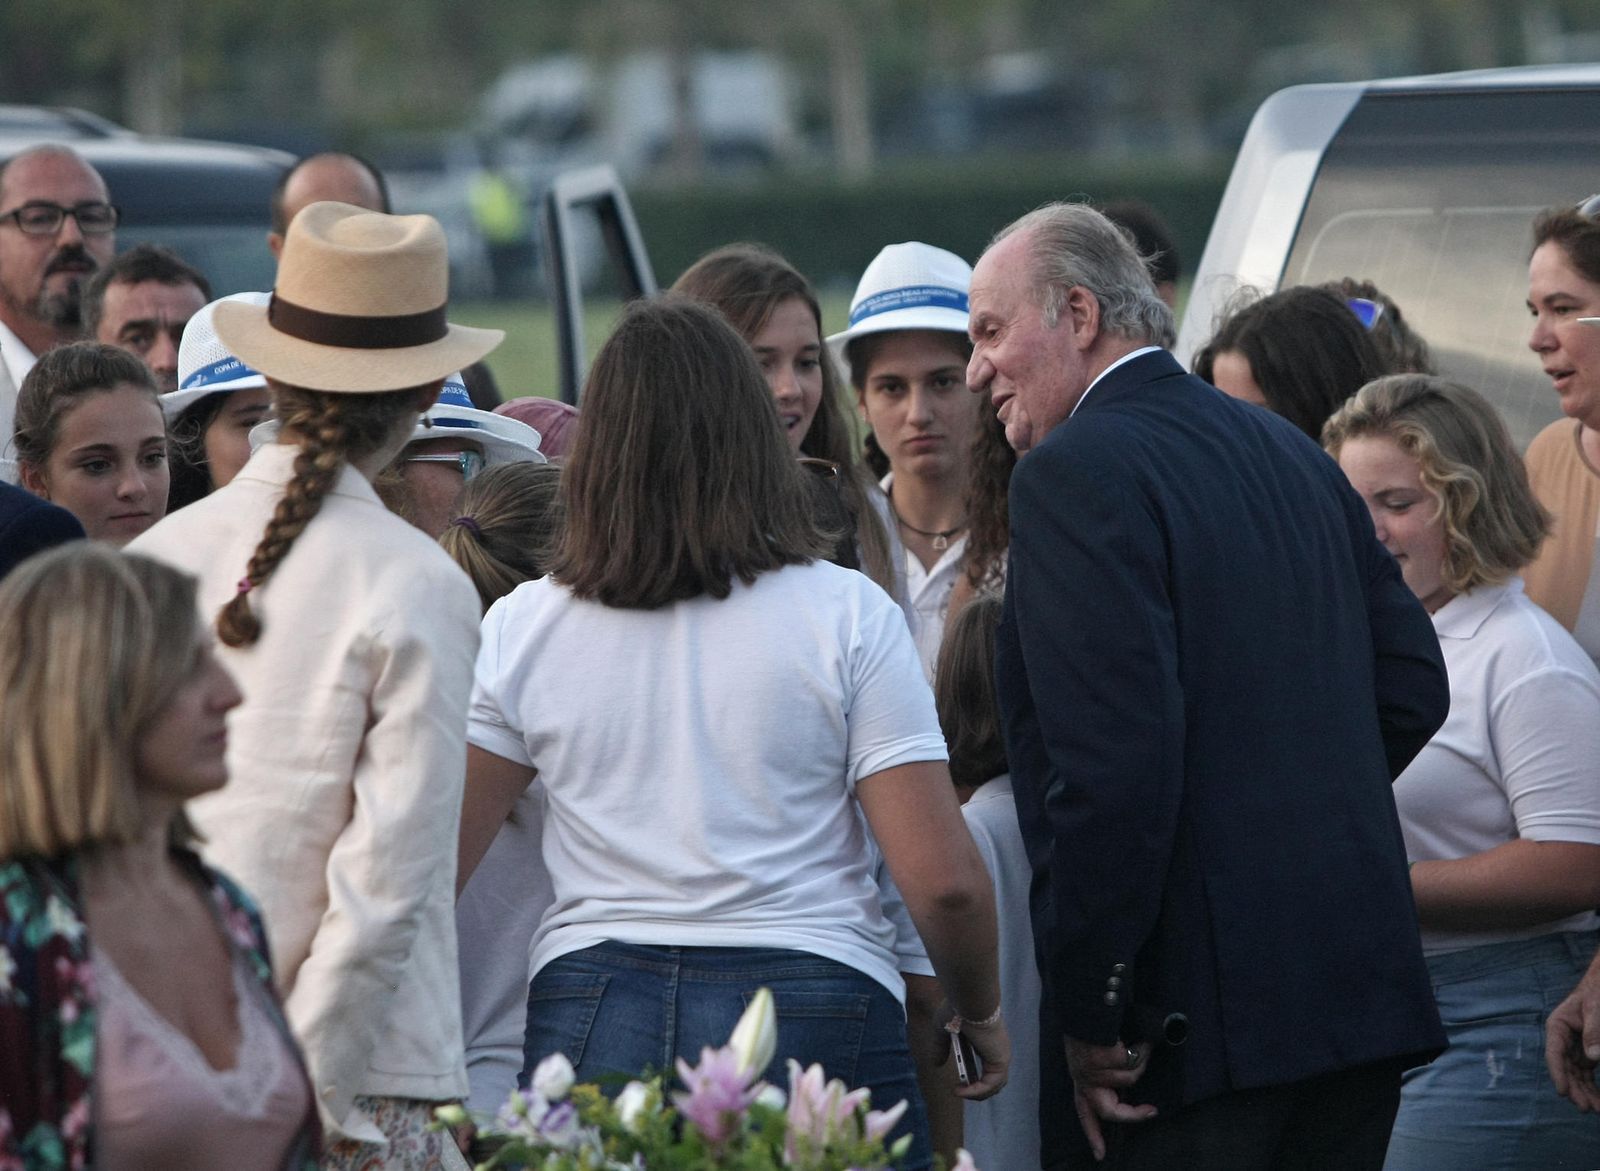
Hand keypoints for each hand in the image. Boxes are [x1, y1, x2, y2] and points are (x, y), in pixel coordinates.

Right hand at [935, 1004, 1011, 1100]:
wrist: (970, 1000)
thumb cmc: (957, 1010)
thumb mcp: (943, 1030)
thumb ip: (940, 1048)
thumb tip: (936, 1064)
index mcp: (987, 1040)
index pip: (987, 1065)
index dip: (975, 1077)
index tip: (959, 1081)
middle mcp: (997, 1049)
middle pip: (993, 1078)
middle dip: (976, 1088)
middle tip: (959, 1089)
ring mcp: (1000, 1055)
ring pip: (994, 1085)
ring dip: (976, 1093)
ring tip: (958, 1092)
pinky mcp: (1000, 1060)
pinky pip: (990, 1085)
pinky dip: (976, 1091)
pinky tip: (961, 1091)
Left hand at [1065, 1037, 1156, 1160]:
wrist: (1085, 1004)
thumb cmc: (1091, 1027)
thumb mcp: (1092, 1055)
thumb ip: (1104, 1074)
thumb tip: (1126, 1091)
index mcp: (1080, 1078)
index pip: (1084, 1112)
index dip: (1093, 1134)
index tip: (1101, 1155)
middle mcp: (1084, 1077)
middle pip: (1111, 1111)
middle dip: (1134, 1114)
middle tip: (1152, 1111)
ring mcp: (1094, 1069)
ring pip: (1130, 1079)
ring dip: (1140, 1060)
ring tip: (1138, 1043)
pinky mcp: (1105, 1058)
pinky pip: (1134, 1061)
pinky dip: (1141, 1048)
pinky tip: (1134, 1037)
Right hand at [1547, 961, 1599, 1111]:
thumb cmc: (1599, 992)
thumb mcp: (1597, 1007)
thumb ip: (1594, 1030)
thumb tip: (1593, 1058)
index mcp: (1558, 1026)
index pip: (1554, 1053)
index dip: (1558, 1073)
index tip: (1563, 1092)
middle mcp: (1564, 1039)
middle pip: (1566, 1068)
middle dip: (1576, 1089)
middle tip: (1586, 1108)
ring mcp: (1576, 1047)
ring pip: (1577, 1074)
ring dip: (1585, 1092)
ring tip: (1595, 1109)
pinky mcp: (1588, 1052)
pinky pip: (1587, 1072)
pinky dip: (1591, 1086)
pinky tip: (1597, 1099)